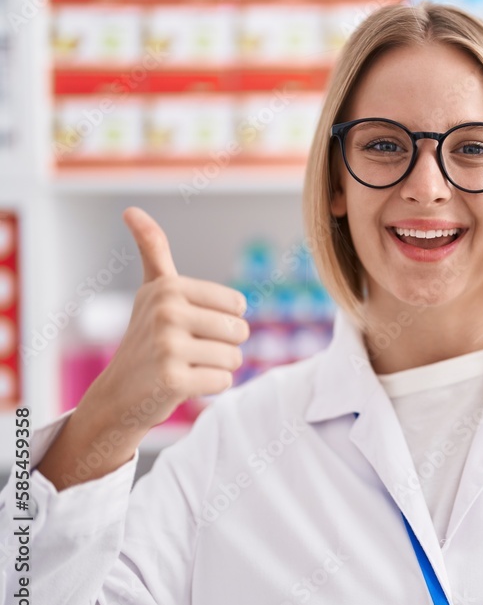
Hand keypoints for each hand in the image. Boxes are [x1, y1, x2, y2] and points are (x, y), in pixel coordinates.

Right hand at [77, 207, 249, 434]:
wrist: (119, 395)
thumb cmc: (146, 339)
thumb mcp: (152, 291)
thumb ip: (153, 251)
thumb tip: (131, 210)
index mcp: (168, 287)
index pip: (238, 305)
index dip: (223, 321)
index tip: (190, 327)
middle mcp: (166, 312)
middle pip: (240, 331)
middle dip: (223, 346)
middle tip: (189, 351)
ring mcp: (168, 346)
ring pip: (235, 358)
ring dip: (217, 368)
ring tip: (185, 367)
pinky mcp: (173, 380)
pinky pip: (224, 380)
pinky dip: (210, 387)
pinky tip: (183, 385)